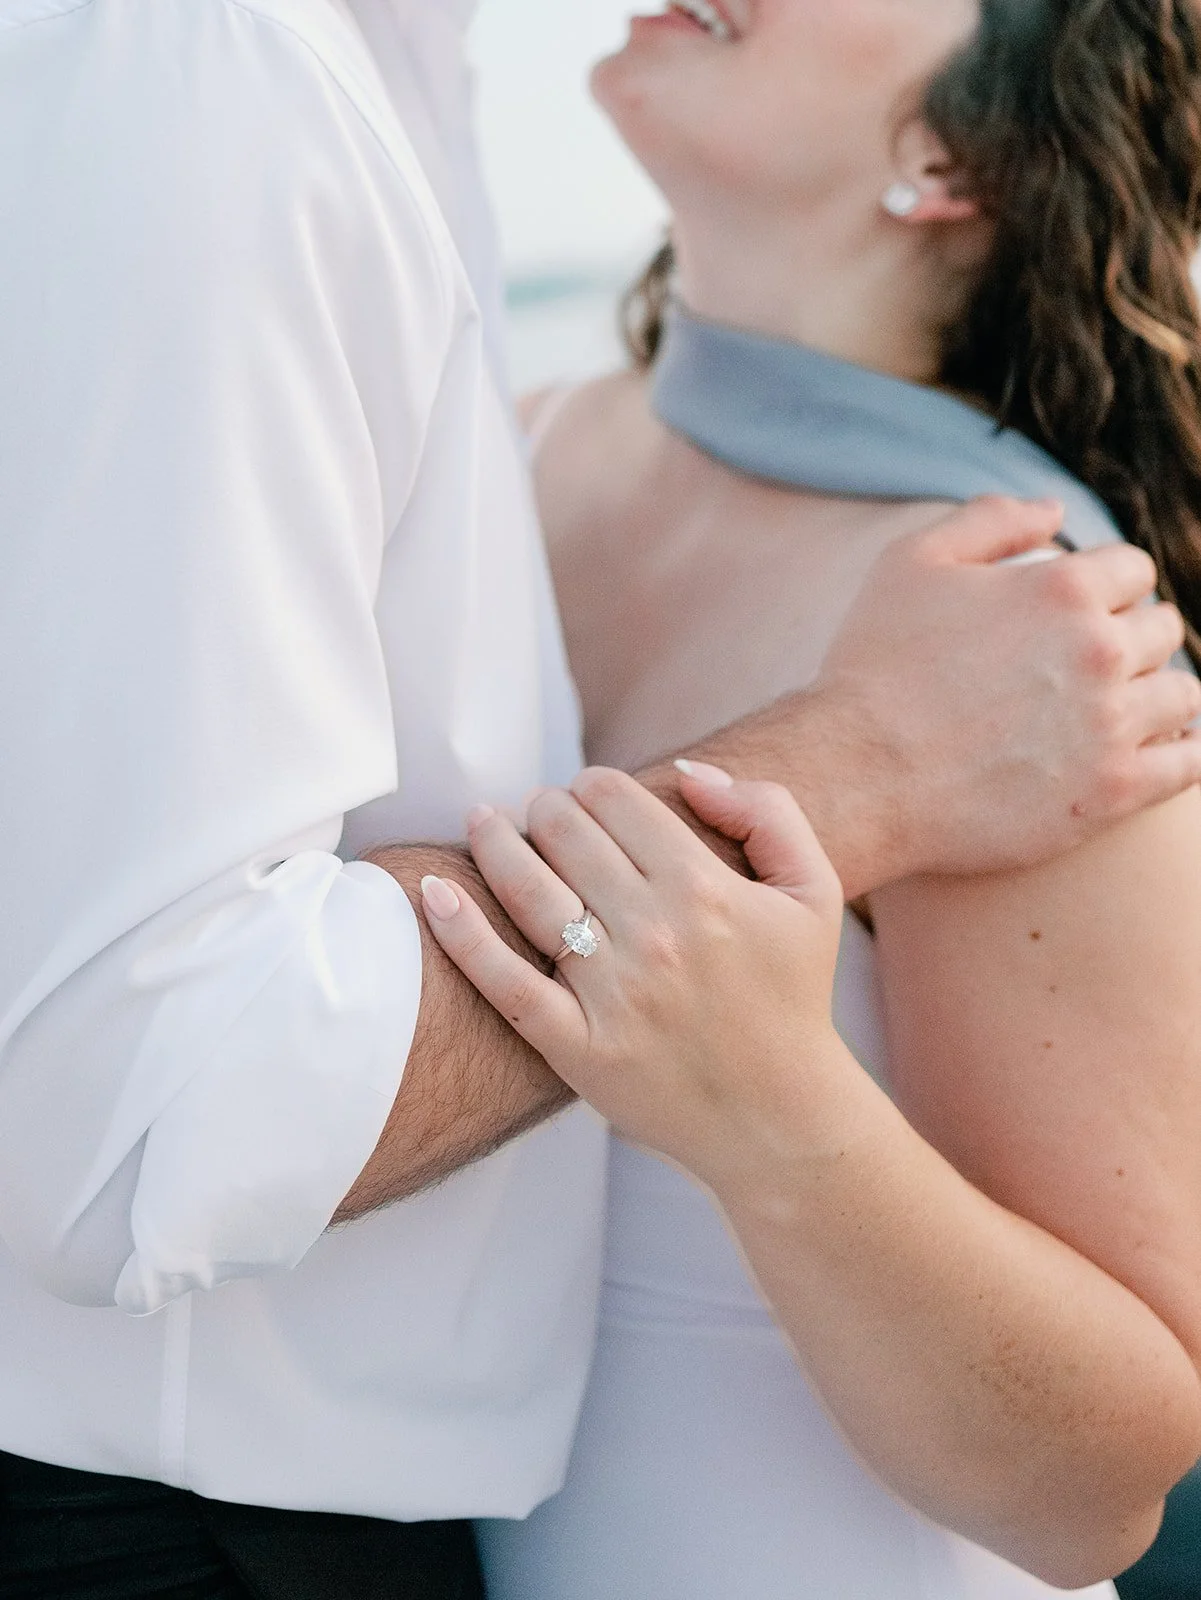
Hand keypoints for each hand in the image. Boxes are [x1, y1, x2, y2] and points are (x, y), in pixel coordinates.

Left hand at [419, 767, 845, 1189]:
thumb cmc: (793, 998)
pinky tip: (435, 893)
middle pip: (564, 833)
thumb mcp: (812, 892)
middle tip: (539, 814)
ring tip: (483, 823)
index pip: (614, 798)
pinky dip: (462, 933)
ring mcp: (612, 993)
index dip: (591, 785)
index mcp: (705, 887)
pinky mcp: (578, 1047)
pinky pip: (505, 982)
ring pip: (529, 890)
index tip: (586, 797)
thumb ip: (766, 811)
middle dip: (543, 808)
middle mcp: (654, 934)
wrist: (783, 1119)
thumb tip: (686, 772)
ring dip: (495, 842)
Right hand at [814, 496, 1200, 879]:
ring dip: (1155, 696)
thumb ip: (988, 521)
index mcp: (1062, 587)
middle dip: (1130, 640)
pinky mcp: (1113, 792)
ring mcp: (1112, 724)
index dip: (1106, 587)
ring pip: (1182, 694)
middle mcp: (1099, 650)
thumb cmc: (873, 668)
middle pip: (1163, 628)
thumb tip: (1056, 510)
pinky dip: (1183, 752)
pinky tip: (1154, 752)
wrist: (858, 776)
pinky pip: (1190, 763)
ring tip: (1116, 712)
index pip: (1134, 569)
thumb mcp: (909, 563)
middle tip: (1084, 669)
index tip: (1076, 617)